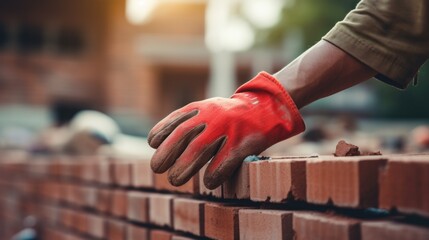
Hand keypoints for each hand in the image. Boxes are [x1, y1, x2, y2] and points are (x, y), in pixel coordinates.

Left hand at [148, 72, 304, 188]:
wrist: (265, 108)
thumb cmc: (228, 116)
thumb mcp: (205, 110)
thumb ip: (185, 122)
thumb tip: (156, 144)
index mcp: (200, 108)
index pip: (174, 121)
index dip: (161, 133)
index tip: (153, 145)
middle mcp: (211, 116)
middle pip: (183, 136)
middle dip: (167, 153)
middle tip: (157, 168)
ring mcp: (227, 129)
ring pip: (200, 150)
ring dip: (184, 167)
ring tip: (174, 180)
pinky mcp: (242, 143)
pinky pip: (224, 162)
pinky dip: (213, 174)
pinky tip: (208, 182)